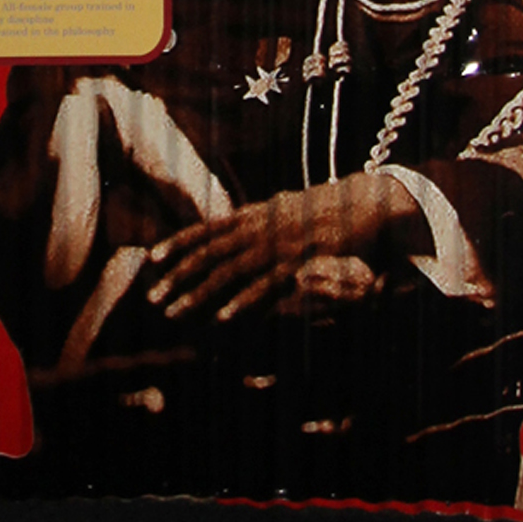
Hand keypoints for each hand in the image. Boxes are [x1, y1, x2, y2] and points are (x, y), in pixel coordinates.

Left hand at [145, 171, 419, 321]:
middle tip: (152, 297)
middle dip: (178, 275)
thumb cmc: (329, 209)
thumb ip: (262, 220)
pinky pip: (267, 286)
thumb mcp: (288, 209)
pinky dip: (244, 302)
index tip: (152, 259)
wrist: (371, 202)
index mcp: (258, 213)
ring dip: (199, 293)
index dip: (180, 242)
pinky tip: (222, 319)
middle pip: (211, 251)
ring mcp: (280, 244)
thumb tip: (237, 224)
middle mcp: (263, 225)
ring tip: (174, 312)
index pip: (209, 227)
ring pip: (230, 270)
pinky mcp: (301, 262)